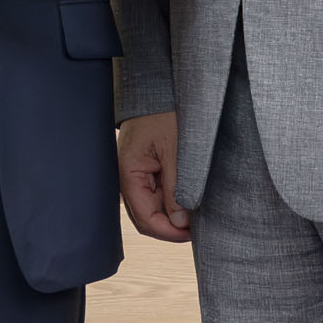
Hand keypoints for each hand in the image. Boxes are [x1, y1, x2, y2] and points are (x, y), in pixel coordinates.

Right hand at [118, 111, 190, 242]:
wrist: (157, 88)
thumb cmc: (163, 113)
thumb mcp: (175, 151)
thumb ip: (176, 188)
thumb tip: (180, 223)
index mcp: (128, 172)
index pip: (145, 218)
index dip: (168, 232)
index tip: (191, 234)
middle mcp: (126, 176)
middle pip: (145, 218)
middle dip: (169, 228)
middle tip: (196, 229)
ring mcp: (134, 173)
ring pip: (150, 208)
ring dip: (170, 216)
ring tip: (194, 215)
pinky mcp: (143, 168)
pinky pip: (154, 194)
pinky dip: (169, 202)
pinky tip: (185, 201)